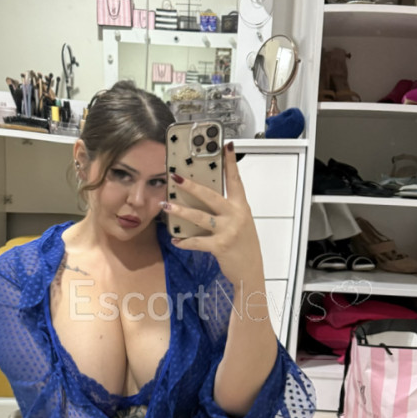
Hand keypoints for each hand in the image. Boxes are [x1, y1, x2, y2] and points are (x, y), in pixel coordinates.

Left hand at [162, 144, 263, 282]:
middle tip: (175, 176)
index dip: (231, 163)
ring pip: (199, 216)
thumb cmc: (244, 246)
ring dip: (180, 211)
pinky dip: (184, 241)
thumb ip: (226, 211)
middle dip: (191, 186)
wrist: (251, 271)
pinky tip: (175, 240)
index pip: (236, 180)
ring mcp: (228, 231)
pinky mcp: (220, 246)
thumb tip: (202, 200)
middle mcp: (236, 215)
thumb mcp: (240, 224)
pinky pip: (197, 241)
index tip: (225, 145)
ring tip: (165, 205)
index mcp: (242, 207)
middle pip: (210, 195)